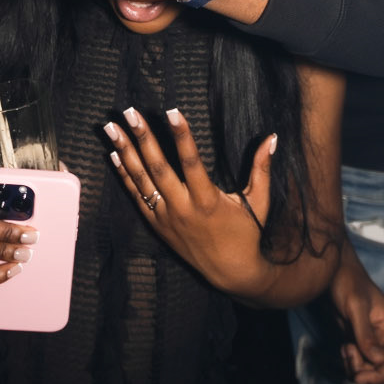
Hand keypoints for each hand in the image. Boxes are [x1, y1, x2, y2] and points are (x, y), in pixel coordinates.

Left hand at [104, 105, 274, 295]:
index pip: (191, 162)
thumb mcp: (258, 201)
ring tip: (111, 127)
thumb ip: (262, 168)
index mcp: (208, 201)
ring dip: (125, 151)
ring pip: (141, 180)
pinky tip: (114, 154)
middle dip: (142, 138)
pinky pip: (136, 196)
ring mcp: (166, 217)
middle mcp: (183, 208)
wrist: (230, 272)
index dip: (181, 135)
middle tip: (130, 112)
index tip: (172, 111)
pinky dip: (124, 175)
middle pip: (158, 168)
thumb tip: (272, 138)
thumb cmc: (247, 233)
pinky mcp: (157, 224)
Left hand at [330, 247, 383, 383]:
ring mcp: (372, 341)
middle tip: (348, 354)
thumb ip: (365, 333)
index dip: (379, 377)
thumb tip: (376, 361)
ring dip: (355, 367)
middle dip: (365, 373)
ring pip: (369, 370)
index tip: (359, 377)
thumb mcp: (356, 306)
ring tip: (345, 348)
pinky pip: (359, 363)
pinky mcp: (359, 342)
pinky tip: (343, 347)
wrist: (334, 272)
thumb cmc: (347, 282)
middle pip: (382, 372)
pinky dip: (350, 361)